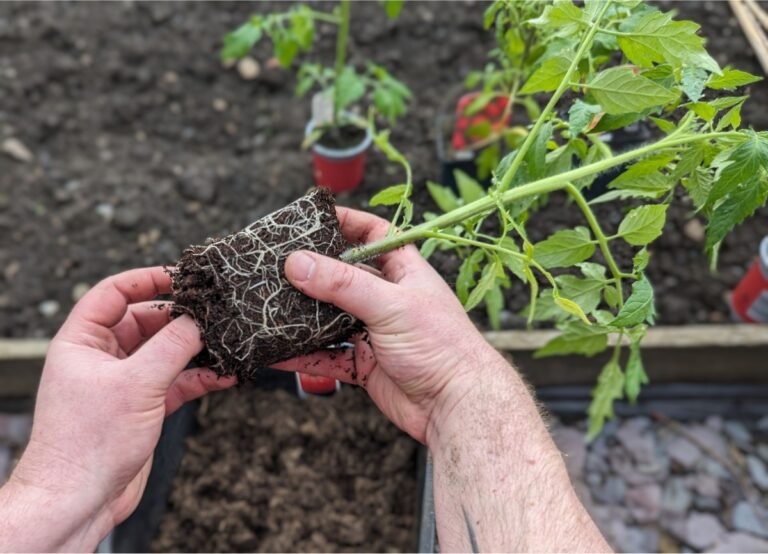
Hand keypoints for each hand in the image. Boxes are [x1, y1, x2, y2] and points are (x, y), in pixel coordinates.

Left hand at [1, 267, 235, 551]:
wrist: (79, 500)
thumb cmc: (87, 442)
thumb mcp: (136, 383)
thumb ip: (172, 346)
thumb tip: (201, 320)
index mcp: (83, 341)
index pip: (113, 293)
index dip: (146, 280)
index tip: (181, 276)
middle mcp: (102, 357)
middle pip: (146, 321)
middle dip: (181, 318)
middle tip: (215, 313)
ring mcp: (124, 382)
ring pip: (165, 352)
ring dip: (195, 349)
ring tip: (226, 343)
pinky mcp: (142, 406)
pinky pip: (176, 381)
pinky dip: (199, 377)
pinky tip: (224, 375)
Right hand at [278, 207, 506, 444]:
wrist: (457, 406)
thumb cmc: (441, 345)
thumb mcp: (390, 304)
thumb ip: (342, 284)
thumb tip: (297, 263)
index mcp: (404, 272)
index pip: (374, 235)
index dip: (347, 223)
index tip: (311, 219)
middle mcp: (388, 299)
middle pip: (344, 278)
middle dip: (313, 274)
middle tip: (277, 267)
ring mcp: (375, 333)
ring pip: (331, 319)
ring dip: (304, 316)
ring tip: (269, 307)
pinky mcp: (366, 365)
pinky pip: (328, 356)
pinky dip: (305, 355)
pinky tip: (279, 352)